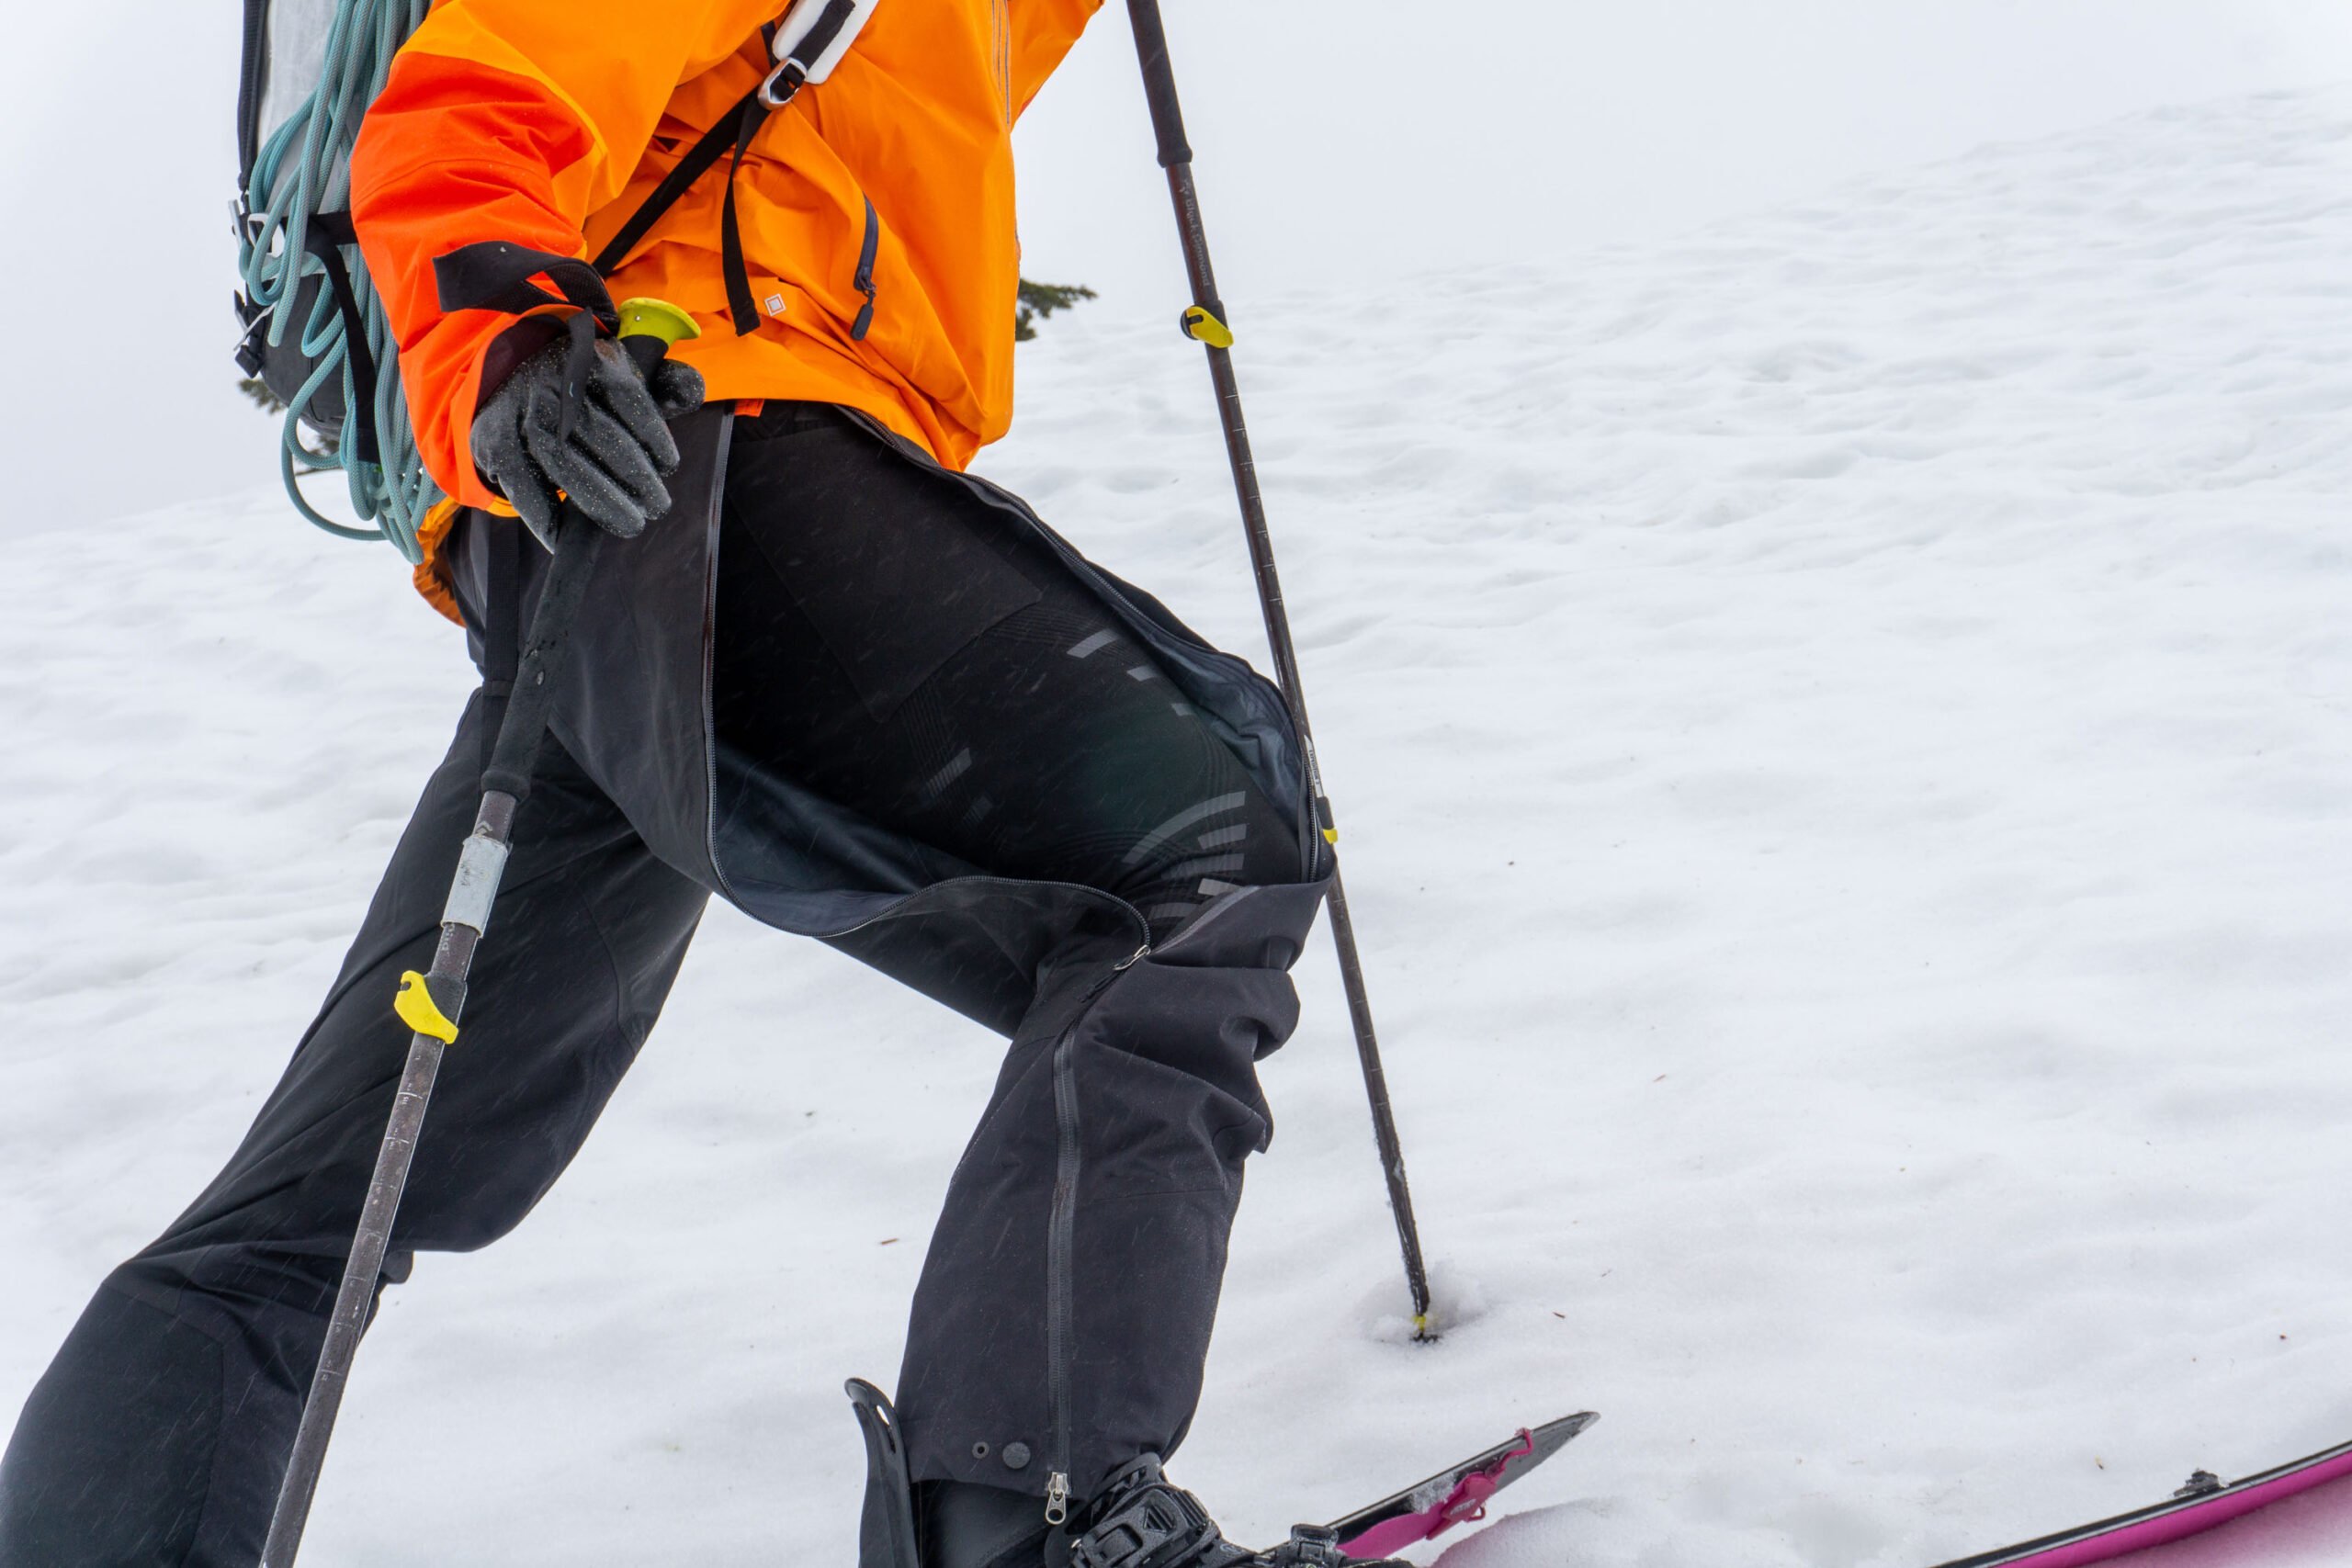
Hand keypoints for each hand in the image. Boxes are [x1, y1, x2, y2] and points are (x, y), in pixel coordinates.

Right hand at [468, 332, 706, 544]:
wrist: (512, 379)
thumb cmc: (587, 388)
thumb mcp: (628, 375)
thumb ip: (666, 384)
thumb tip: (692, 392)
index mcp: (589, 361)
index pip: (626, 396)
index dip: (651, 434)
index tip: (670, 466)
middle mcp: (551, 384)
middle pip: (596, 432)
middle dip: (633, 474)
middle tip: (658, 505)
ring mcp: (519, 414)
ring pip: (561, 461)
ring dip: (599, 501)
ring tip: (631, 524)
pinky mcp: (494, 443)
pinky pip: (520, 486)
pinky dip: (543, 518)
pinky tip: (567, 538)